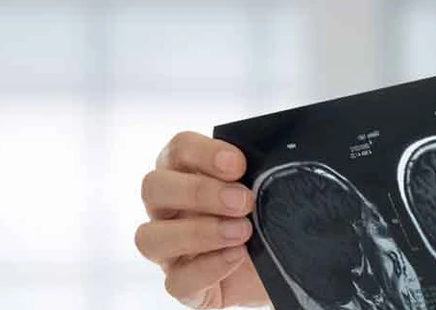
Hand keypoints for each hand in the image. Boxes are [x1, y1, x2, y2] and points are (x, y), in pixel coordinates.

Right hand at [136, 131, 269, 307]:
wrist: (285, 267)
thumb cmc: (270, 221)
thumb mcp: (271, 192)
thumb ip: (263, 173)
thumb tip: (274, 163)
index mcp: (187, 175)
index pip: (178, 150)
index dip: (203, 153)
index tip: (238, 164)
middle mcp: (169, 209)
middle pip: (154, 187)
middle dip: (198, 191)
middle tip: (243, 201)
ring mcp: (170, 249)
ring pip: (150, 237)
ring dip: (198, 232)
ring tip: (242, 232)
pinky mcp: (182, 284)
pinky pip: (176, 280)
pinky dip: (207, 268)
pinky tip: (237, 257)